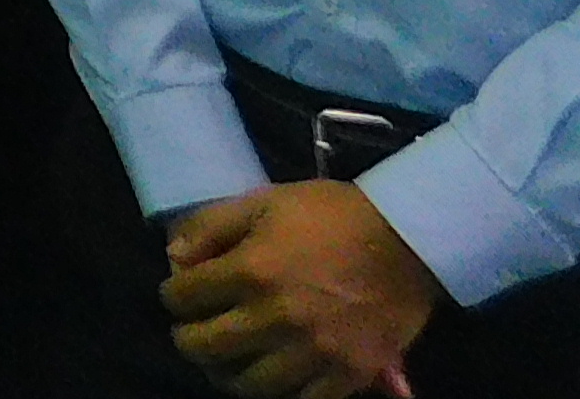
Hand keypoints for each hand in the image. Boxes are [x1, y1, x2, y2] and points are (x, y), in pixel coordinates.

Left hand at [163, 181, 443, 398]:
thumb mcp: (264, 201)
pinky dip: (281, 393)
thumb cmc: (331, 214)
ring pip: (250, 385)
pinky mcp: (349, 374)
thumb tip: (174, 256)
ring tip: (225, 363)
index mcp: (253, 271)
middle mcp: (278, 317)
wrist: (406, 238)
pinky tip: (272, 377)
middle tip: (190, 334)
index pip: (185, 296)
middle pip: (207, 347)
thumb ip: (211, 225)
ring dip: (227, 375)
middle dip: (188, 339)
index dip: (173, 295)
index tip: (178, 295)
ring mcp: (315, 352)